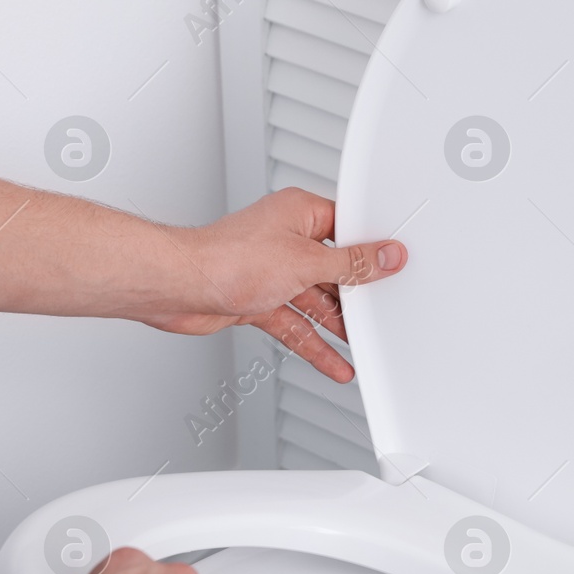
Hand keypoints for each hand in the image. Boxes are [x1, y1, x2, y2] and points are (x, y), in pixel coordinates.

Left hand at [141, 188, 406, 382]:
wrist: (180, 287)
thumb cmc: (227, 259)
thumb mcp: (306, 262)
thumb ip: (351, 264)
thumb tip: (386, 255)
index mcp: (300, 213)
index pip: (348, 229)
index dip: (372, 250)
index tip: (393, 268)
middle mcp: (286, 238)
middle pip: (333, 268)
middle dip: (354, 296)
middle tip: (380, 315)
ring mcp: (271, 270)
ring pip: (315, 300)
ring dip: (335, 325)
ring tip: (361, 346)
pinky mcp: (258, 298)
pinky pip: (295, 322)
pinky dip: (312, 343)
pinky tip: (332, 361)